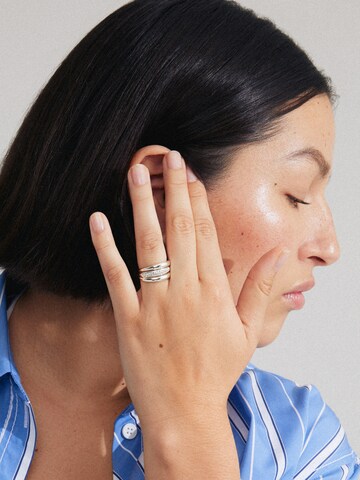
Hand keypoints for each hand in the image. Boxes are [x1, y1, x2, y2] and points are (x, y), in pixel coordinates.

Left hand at [89, 150, 287, 430]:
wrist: (184, 411)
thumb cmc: (217, 371)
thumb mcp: (248, 332)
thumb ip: (261, 289)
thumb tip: (278, 253)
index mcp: (213, 291)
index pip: (205, 234)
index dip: (197, 201)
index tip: (191, 175)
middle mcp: (184, 290)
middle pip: (178, 229)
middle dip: (173, 190)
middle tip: (168, 158)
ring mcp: (153, 302)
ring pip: (148, 244)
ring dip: (141, 205)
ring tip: (136, 172)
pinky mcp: (127, 317)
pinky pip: (115, 275)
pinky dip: (105, 246)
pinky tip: (97, 219)